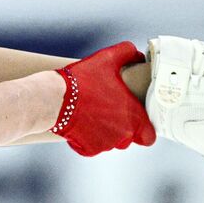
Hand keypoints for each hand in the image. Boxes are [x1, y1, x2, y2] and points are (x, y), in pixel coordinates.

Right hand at [50, 41, 156, 155]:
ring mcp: (105, 145)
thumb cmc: (84, 79)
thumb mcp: (108, 58)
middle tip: (108, 111)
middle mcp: (123, 136)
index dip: (144, 130)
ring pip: (109, 142)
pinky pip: (92, 146)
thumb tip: (137, 54)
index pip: (149, 136)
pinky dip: (87, 138)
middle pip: (128, 138)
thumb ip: (127, 53)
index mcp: (134, 118)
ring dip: (104, 132)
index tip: (135, 120)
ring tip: (92, 114)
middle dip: (120, 128)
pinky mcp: (88, 150)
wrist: (54, 99)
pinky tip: (80, 123)